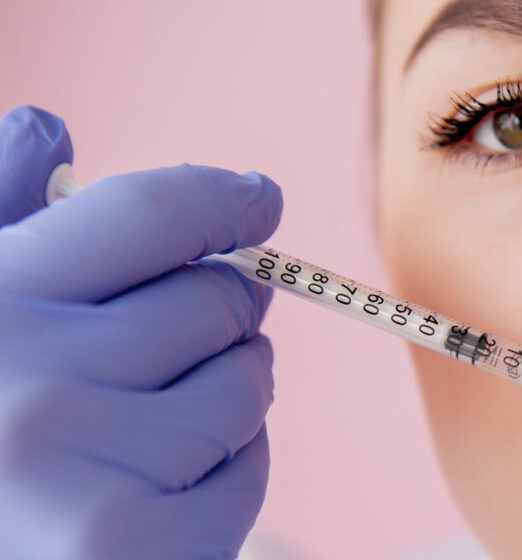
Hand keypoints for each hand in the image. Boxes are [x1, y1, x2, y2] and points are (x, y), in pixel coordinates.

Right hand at [0, 106, 282, 559]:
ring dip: (230, 389)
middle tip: (187, 333)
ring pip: (244, 386)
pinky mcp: (131, 553)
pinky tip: (166, 485)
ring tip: (158, 420)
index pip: (150, 216)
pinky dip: (231, 470)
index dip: (223, 199)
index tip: (259, 199)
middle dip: (222, 309)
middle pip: (216, 301)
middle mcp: (30, 389)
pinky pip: (246, 473)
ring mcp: (84, 480)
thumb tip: (49, 129)